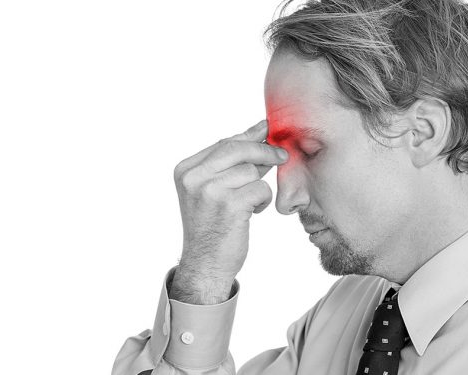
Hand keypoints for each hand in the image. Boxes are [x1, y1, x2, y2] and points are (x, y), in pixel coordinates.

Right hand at [170, 120, 287, 303]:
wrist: (205, 264)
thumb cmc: (212, 227)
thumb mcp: (212, 190)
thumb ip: (232, 163)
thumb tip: (260, 131)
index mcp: (186, 170)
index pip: (223, 143)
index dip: (249, 136)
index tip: (267, 130)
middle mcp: (193, 177)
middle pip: (238, 149)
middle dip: (264, 150)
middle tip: (282, 155)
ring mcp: (209, 190)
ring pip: (251, 171)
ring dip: (259, 186)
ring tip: (250, 203)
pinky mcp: (229, 205)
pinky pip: (260, 189)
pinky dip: (262, 201)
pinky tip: (252, 213)